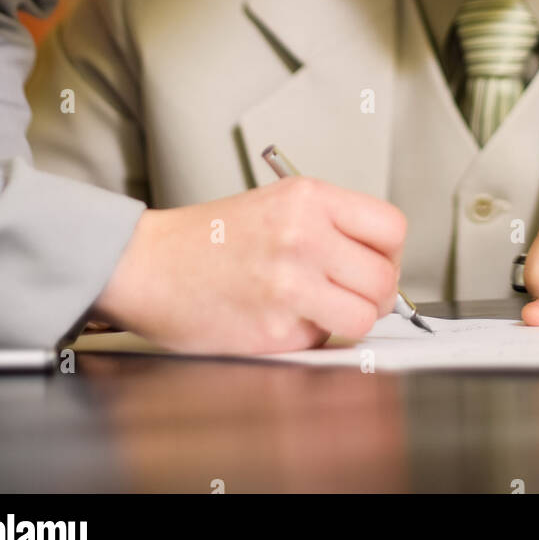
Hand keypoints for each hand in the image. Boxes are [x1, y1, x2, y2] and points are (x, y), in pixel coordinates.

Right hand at [92, 177, 405, 353]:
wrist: (147, 264)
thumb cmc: (207, 239)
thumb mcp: (276, 204)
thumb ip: (329, 225)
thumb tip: (380, 261)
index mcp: (308, 198)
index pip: (391, 227)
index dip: (390, 254)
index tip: (376, 264)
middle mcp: (303, 235)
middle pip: (384, 277)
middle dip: (374, 295)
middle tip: (350, 296)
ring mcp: (290, 283)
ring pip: (364, 316)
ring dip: (348, 322)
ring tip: (319, 311)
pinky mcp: (274, 328)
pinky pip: (322, 342)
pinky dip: (310, 339)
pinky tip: (281, 320)